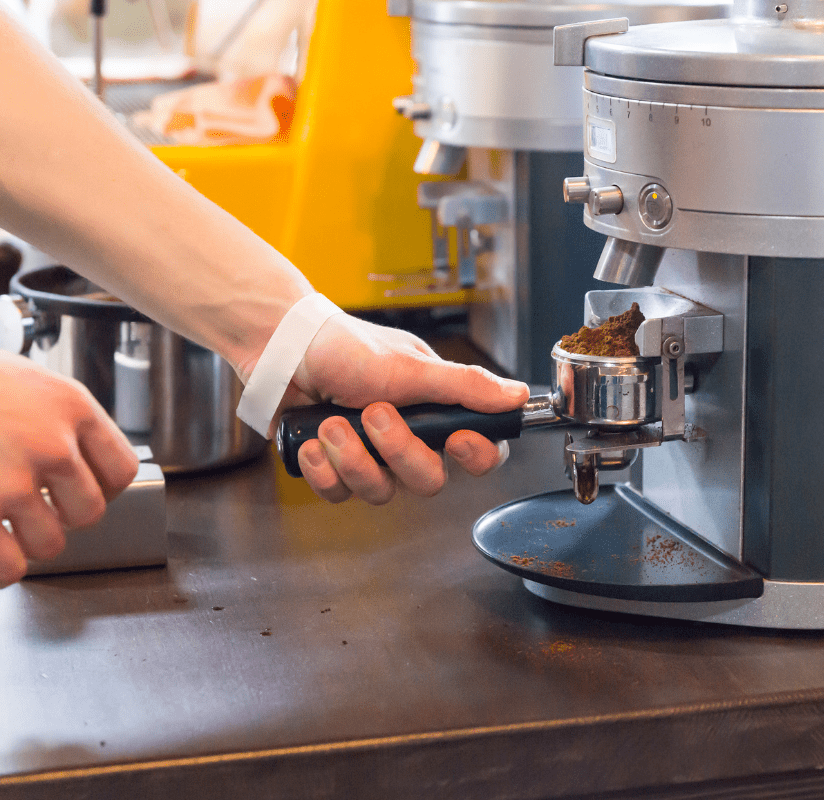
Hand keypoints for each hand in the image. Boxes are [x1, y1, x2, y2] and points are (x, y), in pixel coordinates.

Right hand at [0, 352, 139, 586]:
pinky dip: (2, 567)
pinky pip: (7, 564)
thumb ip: (59, 420)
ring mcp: (10, 480)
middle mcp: (50, 444)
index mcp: (71, 407)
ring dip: (28, 542)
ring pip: (49, 544)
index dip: (102, 487)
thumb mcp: (29, 383)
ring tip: (6, 524)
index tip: (81, 489)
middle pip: (89, 512)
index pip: (120, 469)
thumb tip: (80, 462)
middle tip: (37, 508)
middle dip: (63, 516)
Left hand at [280, 315, 528, 503]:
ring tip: (331, 424)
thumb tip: (519, 395)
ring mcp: (372, 457)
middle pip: (429, 480)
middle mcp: (408, 439)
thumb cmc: (347, 349)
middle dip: (398, 451)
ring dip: (353, 458)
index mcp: (436, 413)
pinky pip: (340, 494)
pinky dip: (323, 470)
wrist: (281, 349)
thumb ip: (467, 386)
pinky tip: (313, 442)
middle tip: (374, 414)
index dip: (475, 455)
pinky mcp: (335, 469)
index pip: (479, 451)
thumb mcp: (412, 366)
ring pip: (382, 492)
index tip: (455, 440)